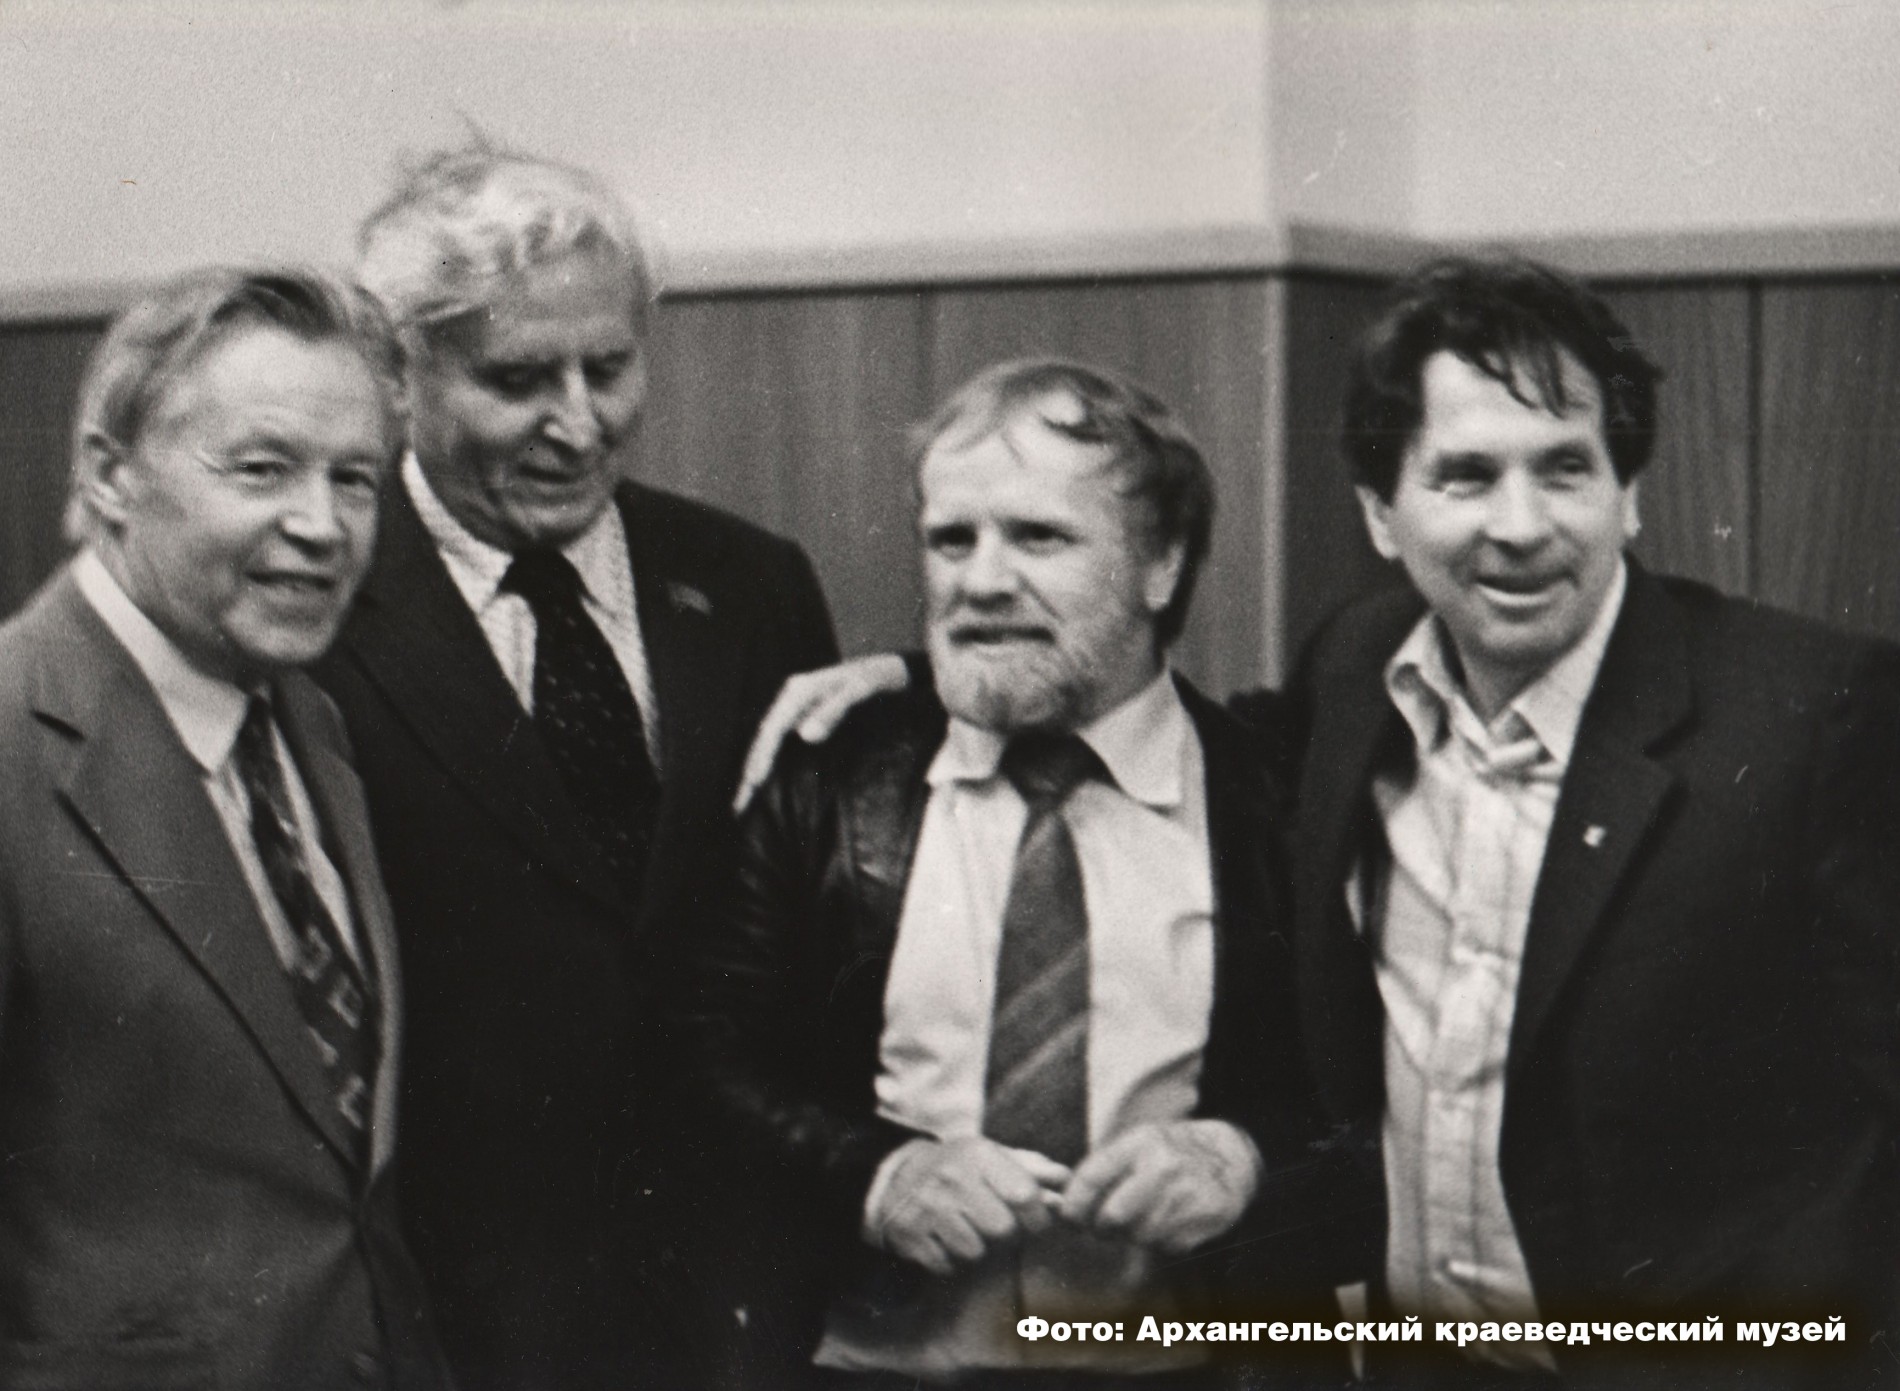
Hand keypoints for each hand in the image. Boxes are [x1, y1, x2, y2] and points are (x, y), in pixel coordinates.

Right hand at [732, 654, 911, 812]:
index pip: (772, 729)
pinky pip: (781, 742)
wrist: (893, 670)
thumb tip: (804, 735)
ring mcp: (797, 708)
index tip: (754, 783)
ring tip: (744, 800)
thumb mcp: (861, 690)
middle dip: (750, 769)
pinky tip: (766, 781)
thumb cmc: (879, 678)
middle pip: (764, 737)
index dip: (762, 757)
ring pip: (769, 741)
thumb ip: (834, 710)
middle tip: (739, 804)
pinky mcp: (805, 716)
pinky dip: (770, 762)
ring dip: (756, 769)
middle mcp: (792, 698)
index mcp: (799, 690)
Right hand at [871, 1137, 1071, 1276]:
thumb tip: (1066, 1183)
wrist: (896, 1176)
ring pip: (974, 1251)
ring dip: (977, 1248)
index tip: (1036, 1222)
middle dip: (1005, 1234)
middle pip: (1002, 1229)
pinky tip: (945, 1240)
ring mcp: (927, 1208)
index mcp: (978, 1155)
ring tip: (968, 1230)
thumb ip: (1033, 1170)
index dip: (1039, 1217)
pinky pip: (946, 1265)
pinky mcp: (910, 1235)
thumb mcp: (993, 1156)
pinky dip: (950, 1260)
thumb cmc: (959, 1168)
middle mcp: (952, 1179)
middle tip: (995, 1225)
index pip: (1025, 1195)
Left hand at [1058, 1121, 1259, 1254]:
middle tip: (1102, 1227)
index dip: (1072, 1205)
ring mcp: (1186, 1194)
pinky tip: (1168, 1223)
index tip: (1069, 1218)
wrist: (1229, 1157)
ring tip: (1139, 1221)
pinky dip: (1160, 1242)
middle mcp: (1163, 1166)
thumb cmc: (1168, 1153)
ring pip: (1138, 1236)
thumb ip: (1101, 1171)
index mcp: (1139, 1143)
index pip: (1092, 1178)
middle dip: (1101, 1228)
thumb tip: (1056, 1206)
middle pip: (1113, 1216)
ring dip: (1131, 1236)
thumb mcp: (1136, 1144)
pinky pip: (1165, 1246)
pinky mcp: (1204, 1220)